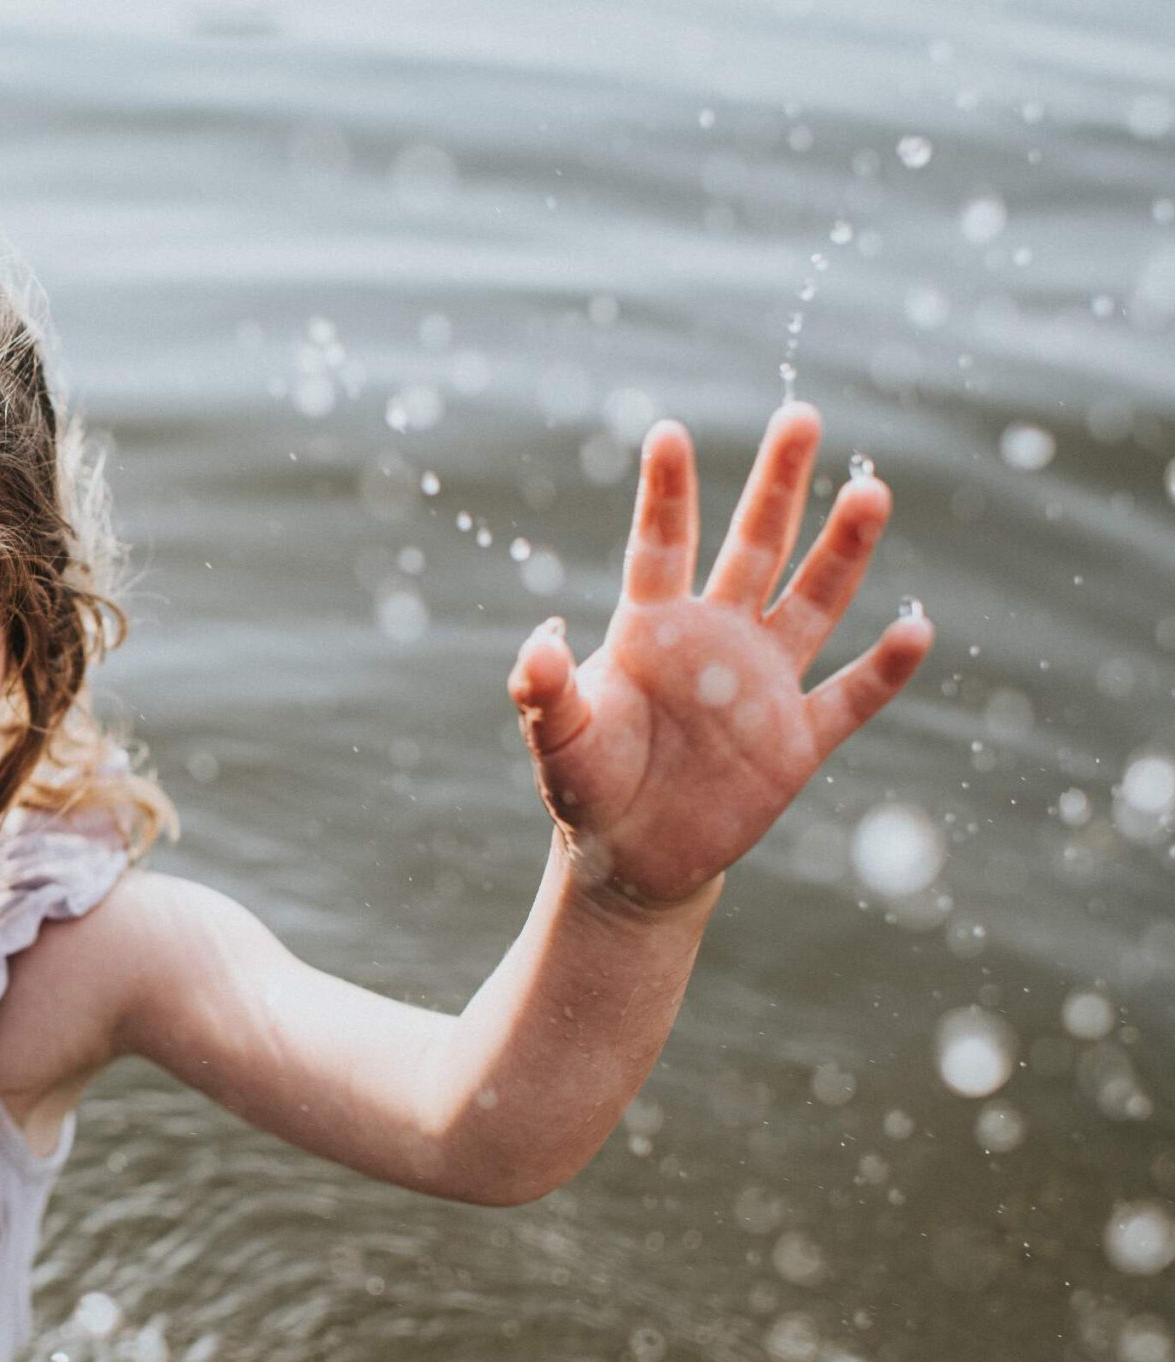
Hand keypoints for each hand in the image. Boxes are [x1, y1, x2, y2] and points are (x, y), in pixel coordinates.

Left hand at [506, 400, 933, 908]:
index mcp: (652, 628)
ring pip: (813, 602)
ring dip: (843, 551)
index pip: (661, 545)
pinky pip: (850, 696)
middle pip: (755, 546)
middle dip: (778, 484)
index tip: (667, 431)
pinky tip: (916, 628)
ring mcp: (764, 683)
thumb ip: (545, 691)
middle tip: (801, 415)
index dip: (666, 492)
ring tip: (870, 491)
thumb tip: (536, 640)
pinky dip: (883, 669)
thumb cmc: (587, 785)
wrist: (632, 855)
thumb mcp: (559, 740)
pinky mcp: (798, 739)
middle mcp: (716, 638)